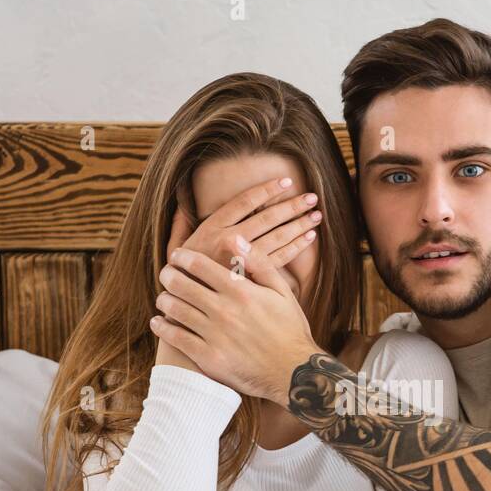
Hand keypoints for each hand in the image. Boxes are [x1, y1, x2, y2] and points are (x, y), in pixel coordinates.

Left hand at [151, 246, 321, 402]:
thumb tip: (235, 238)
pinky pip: (176, 338)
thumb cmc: (290, 329)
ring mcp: (214, 334)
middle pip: (181, 284)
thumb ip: (259, 263)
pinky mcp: (208, 357)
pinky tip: (158, 323)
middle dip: (169, 276)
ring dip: (164, 300)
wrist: (294, 372)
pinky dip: (163, 328)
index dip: (183, 257)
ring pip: (175, 309)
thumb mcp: (282, 291)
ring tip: (163, 298)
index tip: (177, 256)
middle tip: (166, 275)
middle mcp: (224, 310)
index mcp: (241, 291)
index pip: (200, 265)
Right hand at [167, 176, 321, 281]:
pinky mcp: (254, 277)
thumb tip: (181, 202)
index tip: (286, 181)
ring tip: (316, 215)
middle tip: (312, 198)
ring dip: (299, 224)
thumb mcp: (175, 249)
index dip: (267, 190)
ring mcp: (242, 260)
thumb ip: (180, 225)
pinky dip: (296, 246)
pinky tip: (309, 237)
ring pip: (277, 237)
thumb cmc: (181, 278)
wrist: (186, 309)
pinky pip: (280, 259)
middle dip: (292, 206)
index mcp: (211, 227)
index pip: (245, 201)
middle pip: (267, 218)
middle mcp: (228, 240)